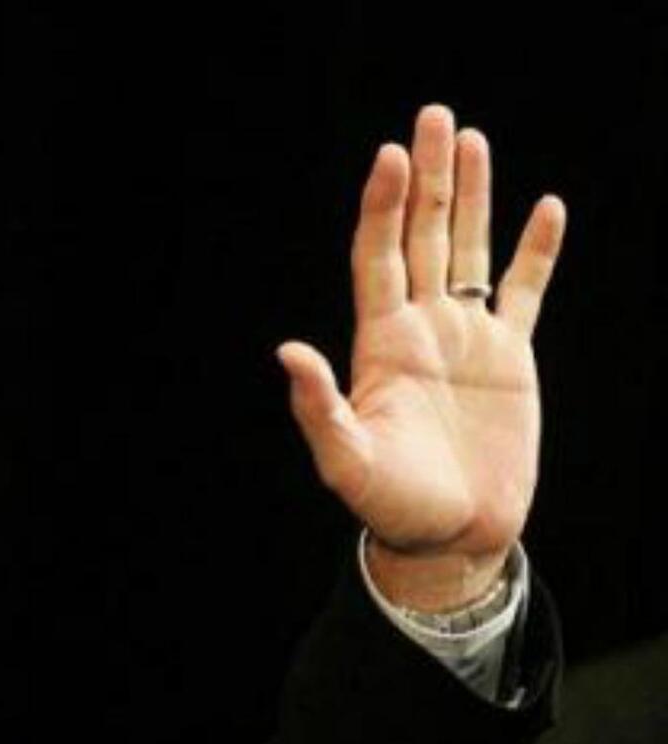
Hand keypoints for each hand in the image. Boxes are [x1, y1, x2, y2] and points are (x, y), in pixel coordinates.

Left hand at [279, 105, 565, 610]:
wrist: (450, 537)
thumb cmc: (390, 506)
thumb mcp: (346, 461)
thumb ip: (319, 407)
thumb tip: (287, 353)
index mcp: (379, 346)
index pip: (378, 257)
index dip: (382, 207)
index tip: (388, 156)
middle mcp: (420, 330)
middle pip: (423, 237)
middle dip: (427, 178)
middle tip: (433, 117)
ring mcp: (465, 340)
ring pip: (469, 251)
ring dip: (472, 197)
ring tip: (473, 139)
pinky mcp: (510, 359)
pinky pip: (523, 292)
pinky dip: (536, 251)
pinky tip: (544, 207)